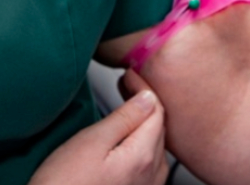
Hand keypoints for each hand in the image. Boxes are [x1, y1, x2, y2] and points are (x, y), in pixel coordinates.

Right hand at [28, 87, 168, 184]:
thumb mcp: (91, 142)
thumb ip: (123, 118)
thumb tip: (147, 99)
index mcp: (143, 157)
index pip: (156, 110)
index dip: (144, 87)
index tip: (130, 74)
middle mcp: (150, 176)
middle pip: (158, 128)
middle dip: (146, 104)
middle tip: (128, 85)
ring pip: (156, 147)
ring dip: (145, 124)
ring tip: (129, 109)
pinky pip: (148, 165)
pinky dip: (142, 145)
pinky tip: (128, 141)